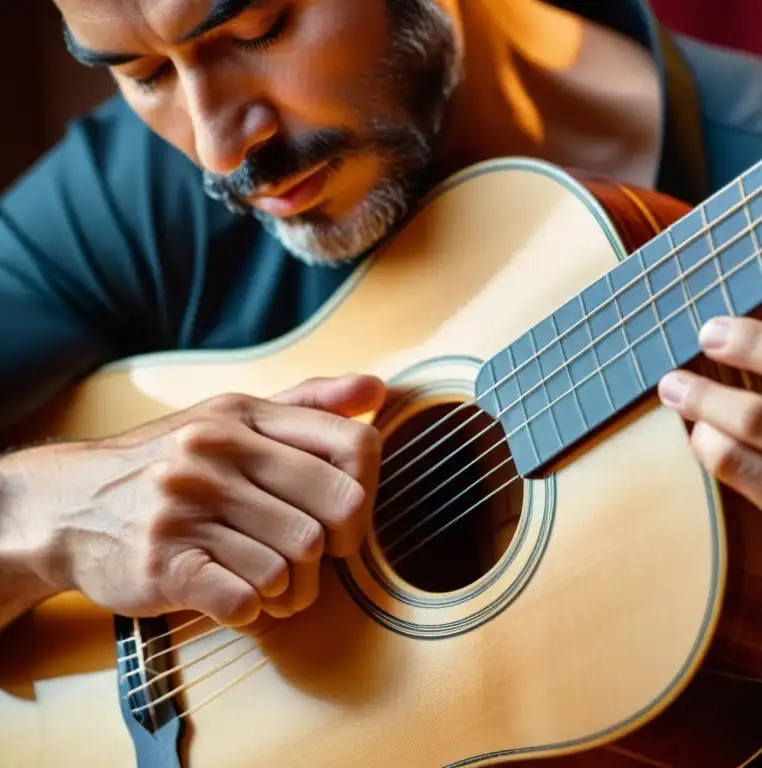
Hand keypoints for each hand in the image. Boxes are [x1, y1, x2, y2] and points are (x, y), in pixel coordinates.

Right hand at [1, 374, 384, 626]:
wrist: (65, 508)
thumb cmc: (169, 467)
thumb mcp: (231, 419)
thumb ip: (307, 406)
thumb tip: (376, 387)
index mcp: (244, 415)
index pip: (355, 445)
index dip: (366, 492)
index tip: (344, 519)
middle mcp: (215, 452)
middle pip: (336, 512)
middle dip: (336, 549)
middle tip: (310, 562)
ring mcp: (186, 507)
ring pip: (295, 563)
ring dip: (292, 588)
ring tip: (268, 582)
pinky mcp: (165, 564)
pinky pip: (249, 599)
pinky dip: (252, 609)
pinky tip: (234, 594)